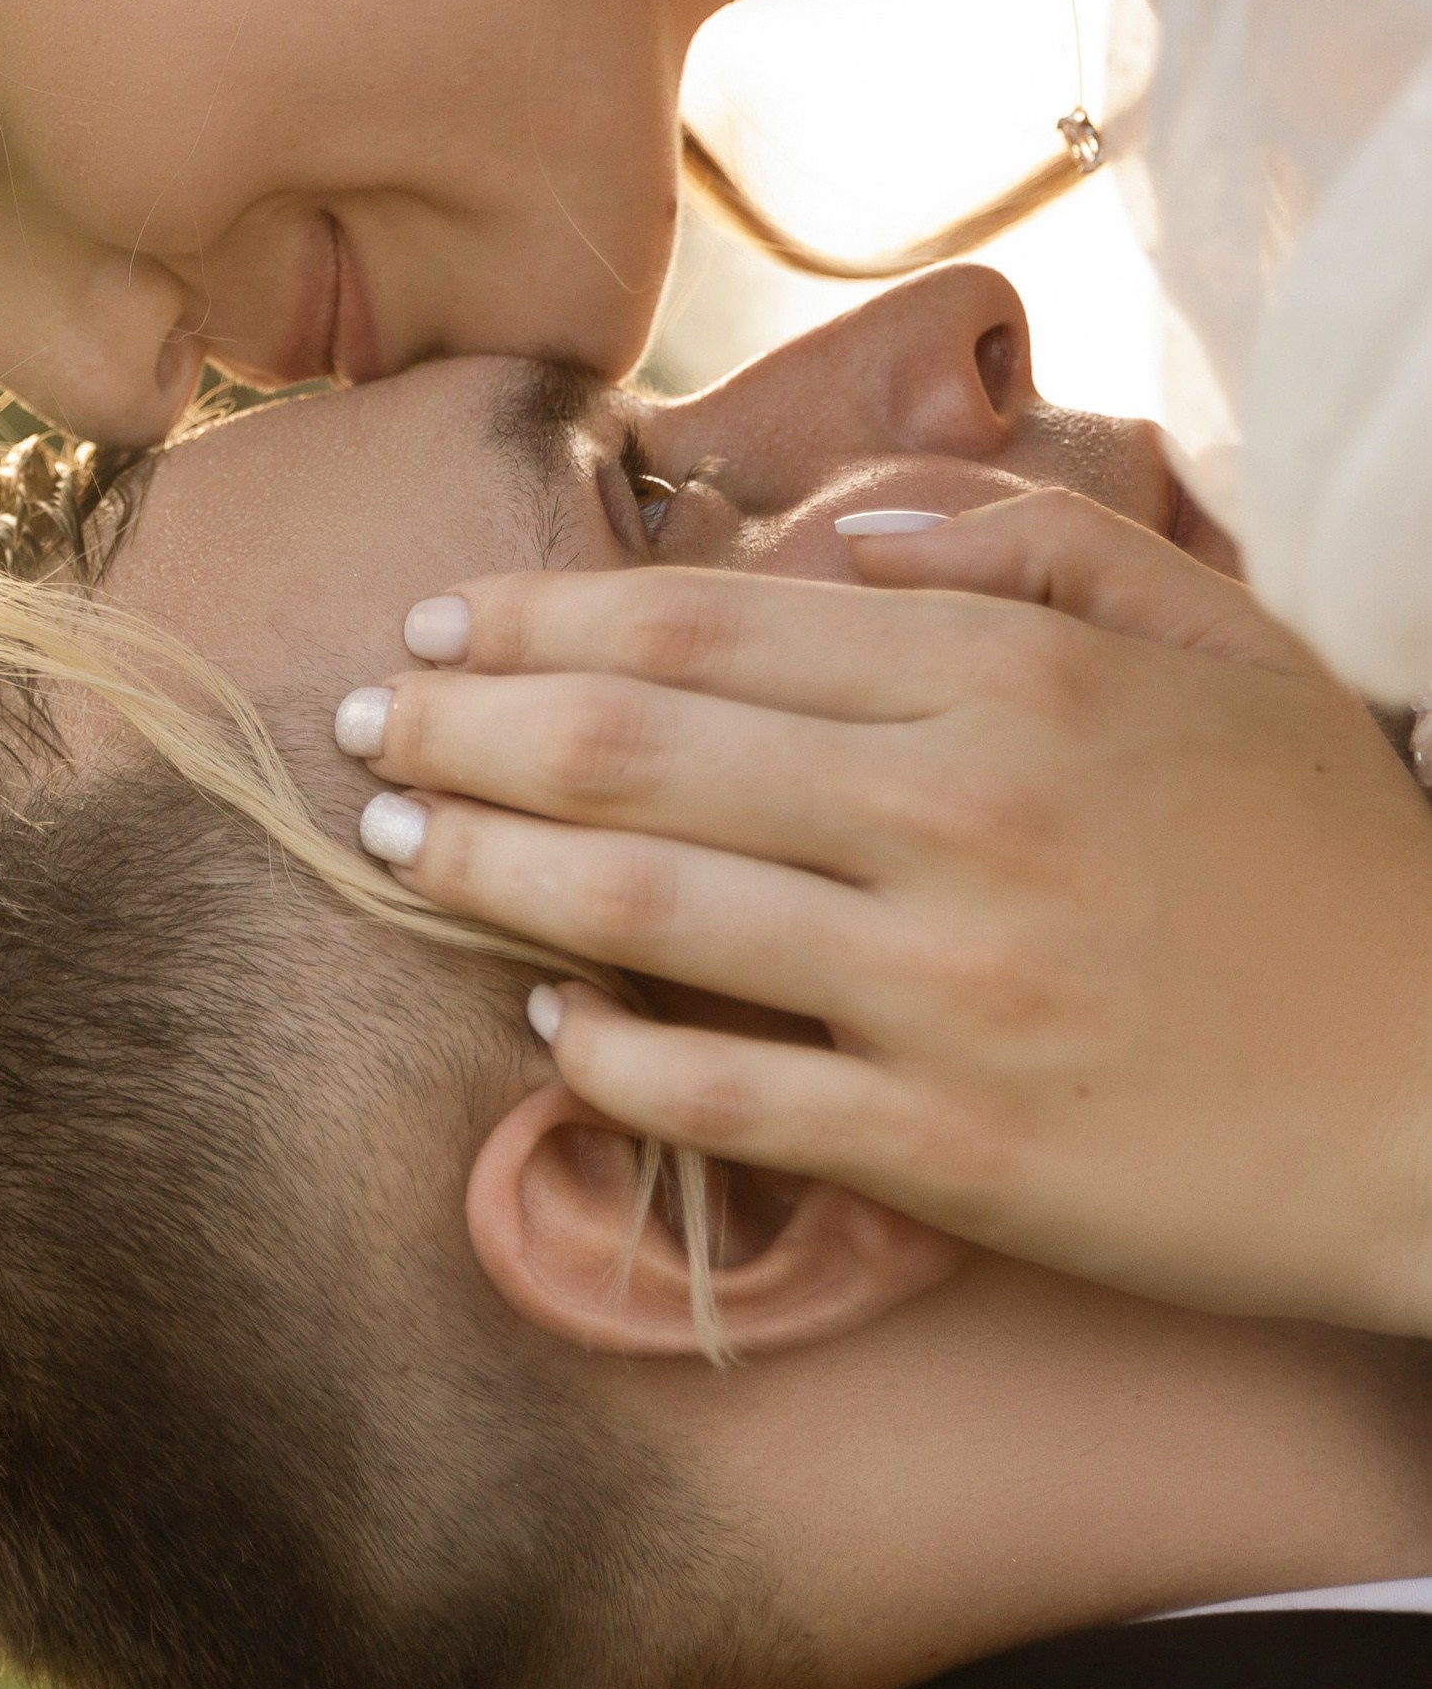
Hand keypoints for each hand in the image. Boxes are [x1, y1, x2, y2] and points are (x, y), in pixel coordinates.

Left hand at [341, 491, 1431, 1332]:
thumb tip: (832, 542)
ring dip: (487, 865)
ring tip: (394, 846)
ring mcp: (948, 986)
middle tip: (358, 721)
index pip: (705, 625)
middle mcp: (960, 814)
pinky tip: (540, 1011)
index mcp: (1013, 676)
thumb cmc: (1330, 864)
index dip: (540, 619)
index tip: (439, 623)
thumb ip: (1028, 549)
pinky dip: (605, 1050)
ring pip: (643, 907)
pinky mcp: (951, 1146)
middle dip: (463, 726)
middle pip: (633, 749)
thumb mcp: (1218, 646)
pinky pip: (723, 1092)